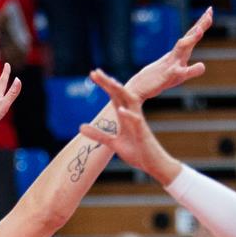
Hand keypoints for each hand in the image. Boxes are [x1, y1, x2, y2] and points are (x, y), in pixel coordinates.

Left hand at [79, 69, 178, 184]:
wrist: (155, 165)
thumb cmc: (138, 153)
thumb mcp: (113, 143)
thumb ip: (98, 134)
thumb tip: (80, 127)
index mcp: (125, 116)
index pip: (114, 96)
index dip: (104, 84)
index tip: (93, 73)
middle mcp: (132, 115)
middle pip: (120, 94)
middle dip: (108, 82)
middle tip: (95, 71)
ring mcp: (139, 123)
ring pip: (130, 102)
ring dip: (120, 91)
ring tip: (109, 81)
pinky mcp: (144, 133)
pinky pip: (137, 121)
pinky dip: (129, 115)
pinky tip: (121, 110)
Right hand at [126, 8, 211, 101]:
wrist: (138, 87)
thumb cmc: (156, 81)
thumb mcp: (175, 74)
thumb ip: (189, 69)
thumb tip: (201, 66)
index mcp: (177, 54)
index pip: (190, 36)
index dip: (200, 24)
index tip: (210, 11)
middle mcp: (175, 56)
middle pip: (189, 37)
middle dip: (200, 24)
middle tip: (210, 11)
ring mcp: (172, 64)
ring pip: (183, 48)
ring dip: (191, 38)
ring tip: (200, 29)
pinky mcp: (170, 76)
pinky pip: (182, 72)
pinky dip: (192, 69)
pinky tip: (201, 66)